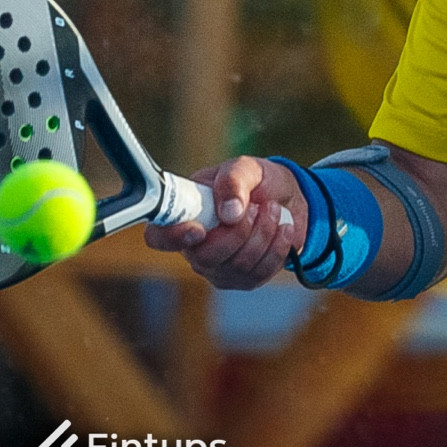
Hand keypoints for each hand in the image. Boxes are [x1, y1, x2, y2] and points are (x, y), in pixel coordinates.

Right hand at [143, 156, 305, 289]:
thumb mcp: (246, 167)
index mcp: (185, 215)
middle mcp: (195, 247)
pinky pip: (260, 272)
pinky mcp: (244, 279)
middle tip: (258, 207)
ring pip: (238, 264)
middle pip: (206, 257)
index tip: (199, 230)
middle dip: (240, 231)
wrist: (288, 199)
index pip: (159, 237)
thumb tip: (229, 213)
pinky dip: (278, 247)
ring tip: (274, 209)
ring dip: (264, 233)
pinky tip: (284, 229)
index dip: (172, 238)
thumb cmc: (257, 181)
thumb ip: (233, 180)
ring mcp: (219, 268)